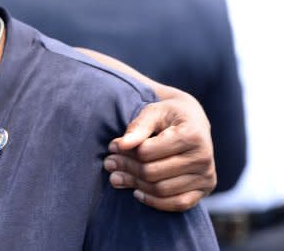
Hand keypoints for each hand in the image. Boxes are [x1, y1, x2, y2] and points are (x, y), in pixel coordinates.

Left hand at [103, 87, 215, 211]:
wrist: (193, 121)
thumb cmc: (169, 115)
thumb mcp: (153, 111)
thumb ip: (138, 127)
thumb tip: (122, 145)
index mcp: (192, 134)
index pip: (148, 152)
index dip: (126, 151)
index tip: (112, 147)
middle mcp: (203, 157)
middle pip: (153, 172)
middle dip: (126, 168)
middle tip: (108, 163)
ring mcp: (206, 175)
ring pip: (162, 189)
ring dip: (134, 185)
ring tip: (115, 177)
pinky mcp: (205, 189)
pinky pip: (178, 204)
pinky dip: (155, 202)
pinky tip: (136, 192)